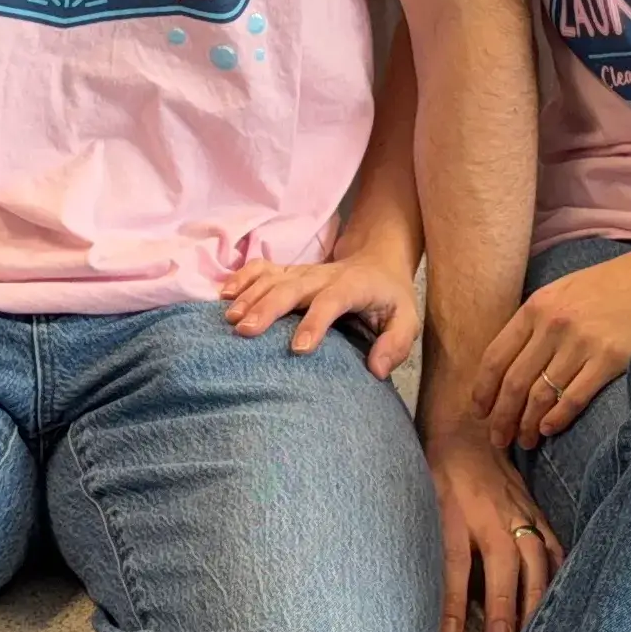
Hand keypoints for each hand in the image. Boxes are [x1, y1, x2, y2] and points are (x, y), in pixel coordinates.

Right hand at [220, 245, 420, 376]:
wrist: (378, 262)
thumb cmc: (390, 298)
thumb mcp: (407, 320)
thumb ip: (396, 344)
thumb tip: (377, 369)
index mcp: (353, 286)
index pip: (332, 301)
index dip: (315, 322)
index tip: (299, 349)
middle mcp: (324, 276)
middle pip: (293, 287)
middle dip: (268, 308)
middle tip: (246, 332)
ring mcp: (304, 272)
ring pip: (273, 278)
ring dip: (250, 296)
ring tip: (230, 319)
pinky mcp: (290, 273)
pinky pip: (262, 270)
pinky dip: (242, 278)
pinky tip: (223, 294)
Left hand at [431, 429, 561, 631]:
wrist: (468, 431)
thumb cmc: (441, 474)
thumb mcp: (425, 504)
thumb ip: (427, 544)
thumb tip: (417, 590)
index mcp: (459, 511)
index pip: (455, 561)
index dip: (453, 601)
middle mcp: (495, 515)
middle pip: (504, 563)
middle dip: (505, 603)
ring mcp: (522, 513)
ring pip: (535, 557)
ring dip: (535, 596)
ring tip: (532, 631)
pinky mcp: (537, 513)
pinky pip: (553, 546)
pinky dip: (557, 573)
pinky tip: (558, 598)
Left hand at [476, 243, 630, 449]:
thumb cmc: (615, 284)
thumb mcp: (565, 290)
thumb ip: (538, 319)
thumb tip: (513, 359)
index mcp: (537, 307)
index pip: (495, 357)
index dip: (482, 390)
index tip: (479, 411)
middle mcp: (554, 325)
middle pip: (514, 382)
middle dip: (501, 417)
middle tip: (497, 439)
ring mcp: (582, 343)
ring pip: (540, 395)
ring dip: (526, 425)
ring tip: (523, 441)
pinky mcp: (610, 359)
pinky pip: (573, 398)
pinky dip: (556, 420)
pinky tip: (548, 430)